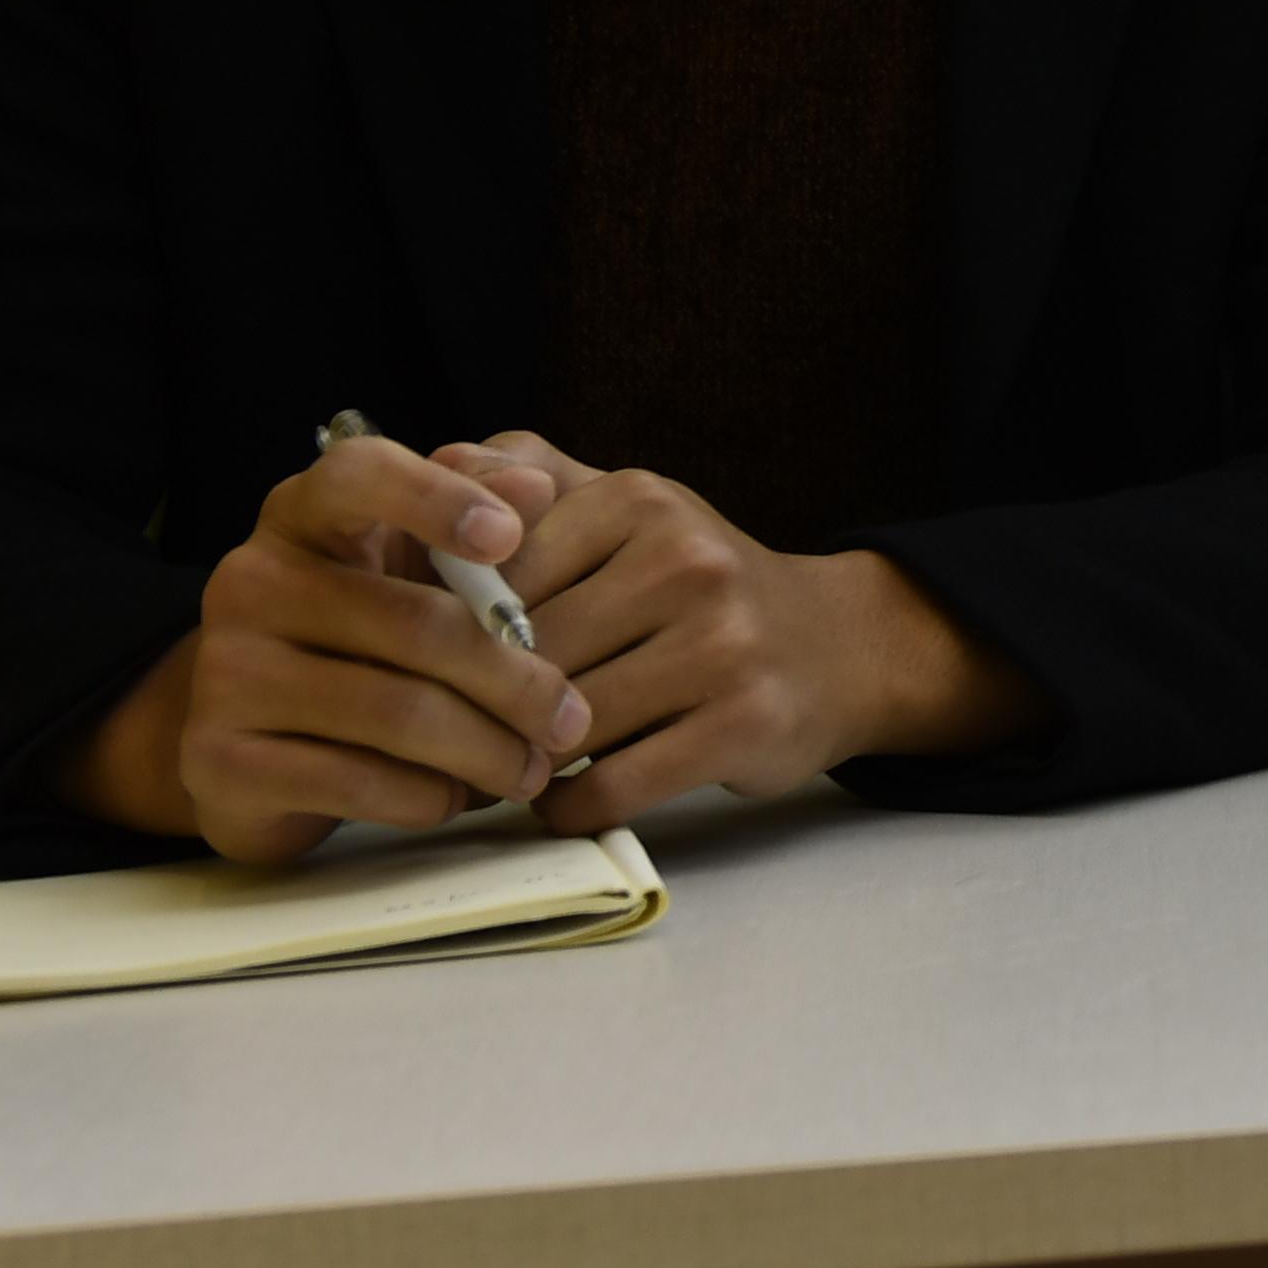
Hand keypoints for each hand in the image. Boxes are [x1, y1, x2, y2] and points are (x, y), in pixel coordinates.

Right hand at [61, 437, 600, 861]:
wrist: (253, 738)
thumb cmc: (365, 634)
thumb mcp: (415, 562)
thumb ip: (478, 511)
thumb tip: (537, 485)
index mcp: (302, 516)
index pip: (357, 475)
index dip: (435, 498)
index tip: (509, 537)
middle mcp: (249, 582)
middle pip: (416, 625)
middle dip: (516, 682)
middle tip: (572, 721)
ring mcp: (225, 674)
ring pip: (396, 713)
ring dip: (485, 750)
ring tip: (532, 770)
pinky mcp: (221, 762)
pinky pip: (356, 781)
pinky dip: (426, 795)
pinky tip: (456, 797)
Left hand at [467, 434, 1044, 836]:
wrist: (837, 646)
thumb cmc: (696, 586)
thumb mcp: (626, 509)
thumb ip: (528, 476)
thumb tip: (434, 461)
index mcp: (641, 500)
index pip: (495, 571)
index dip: (446, 628)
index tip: (430, 664)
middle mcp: (687, 562)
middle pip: (527, 654)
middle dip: (477, 705)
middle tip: (447, 739)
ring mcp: (723, 645)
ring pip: (565, 724)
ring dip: (518, 762)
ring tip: (499, 769)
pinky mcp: (744, 725)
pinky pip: (612, 785)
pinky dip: (568, 805)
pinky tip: (562, 797)